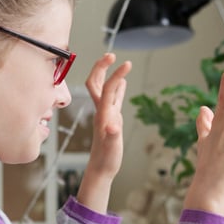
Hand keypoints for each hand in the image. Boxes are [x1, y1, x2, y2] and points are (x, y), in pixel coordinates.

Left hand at [81, 52, 129, 182]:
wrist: (100, 169)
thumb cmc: (106, 160)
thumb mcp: (111, 148)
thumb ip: (112, 135)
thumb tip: (113, 125)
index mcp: (103, 114)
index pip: (107, 88)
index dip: (116, 75)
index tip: (127, 63)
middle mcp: (102, 111)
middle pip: (96, 82)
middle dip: (101, 67)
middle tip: (111, 54)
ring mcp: (106, 114)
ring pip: (104, 88)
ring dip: (107, 73)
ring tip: (115, 62)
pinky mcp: (111, 118)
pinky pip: (113, 99)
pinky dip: (117, 88)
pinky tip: (122, 83)